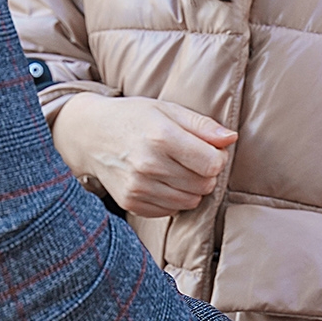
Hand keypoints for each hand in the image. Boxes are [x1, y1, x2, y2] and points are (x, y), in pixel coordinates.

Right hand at [53, 93, 235, 215]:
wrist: (90, 134)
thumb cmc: (134, 118)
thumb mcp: (168, 110)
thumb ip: (202, 125)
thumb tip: (231, 138)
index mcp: (161, 137)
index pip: (212, 165)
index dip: (218, 158)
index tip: (210, 150)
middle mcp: (148, 165)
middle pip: (204, 185)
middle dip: (206, 173)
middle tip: (192, 159)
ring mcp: (138, 187)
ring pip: (190, 201)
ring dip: (191, 188)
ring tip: (176, 169)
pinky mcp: (131, 203)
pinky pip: (171, 210)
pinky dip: (174, 198)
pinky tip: (162, 180)